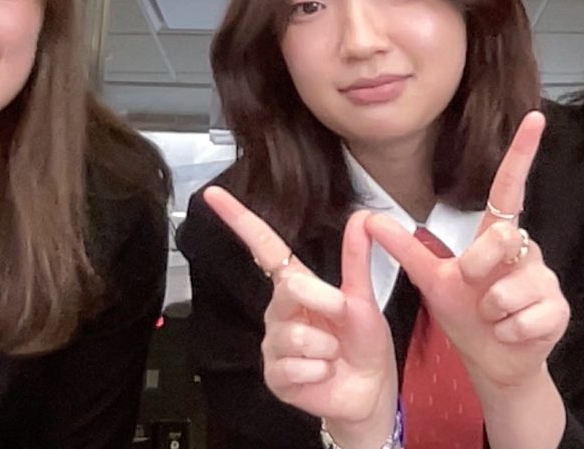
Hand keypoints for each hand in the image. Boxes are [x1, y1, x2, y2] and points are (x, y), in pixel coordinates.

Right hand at [202, 187, 397, 445]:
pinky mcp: (274, 376)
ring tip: (332, 353)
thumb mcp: (364, 297)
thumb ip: (357, 259)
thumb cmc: (364, 342)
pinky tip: (322, 373)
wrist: (370, 390)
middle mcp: (279, 311)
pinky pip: (294, 367)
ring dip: (326, 346)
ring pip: (294, 335)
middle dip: (325, 301)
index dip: (239, 219)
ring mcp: (273, 344)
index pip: (263, 247)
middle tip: (343, 316)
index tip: (213, 193)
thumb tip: (361, 216)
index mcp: (296, 285)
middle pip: (288, 289)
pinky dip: (319, 371)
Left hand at [364, 111, 570, 389]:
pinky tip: (510, 333)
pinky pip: (525, 317)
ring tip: (495, 318)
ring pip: (509, 288)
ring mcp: (545, 280)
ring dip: (492, 312)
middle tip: (476, 292)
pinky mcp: (558, 310)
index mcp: (497, 237)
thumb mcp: (431, 280)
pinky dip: (508, 331)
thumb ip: (404, 248)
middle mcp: (525, 250)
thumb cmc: (467, 317)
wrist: (492, 362)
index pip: (509, 188)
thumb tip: (367, 220)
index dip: (521, 152)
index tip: (535, 117)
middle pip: (499, 240)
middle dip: (477, 269)